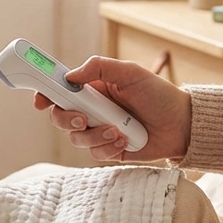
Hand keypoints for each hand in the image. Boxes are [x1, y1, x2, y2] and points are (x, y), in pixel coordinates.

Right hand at [32, 56, 191, 162]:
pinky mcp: (109, 151)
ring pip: (76, 138)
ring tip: (117, 130)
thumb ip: (99, 68)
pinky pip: (94, 154)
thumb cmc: (158, 94)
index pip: (60, 91)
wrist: (182, 124)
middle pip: (60, 117)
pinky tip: (124, 141)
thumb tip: (70, 76)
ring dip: (94, 135)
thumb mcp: (130, 72)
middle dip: (67, 119)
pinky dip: (107, 148)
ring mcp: (99, 131)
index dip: (45, 95)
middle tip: (84, 118)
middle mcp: (92, 110)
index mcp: (93, 89)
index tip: (40, 101)